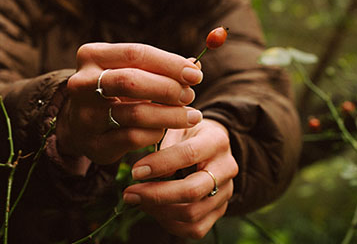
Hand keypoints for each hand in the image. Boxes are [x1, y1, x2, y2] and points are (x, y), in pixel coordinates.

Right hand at [56, 43, 202, 168]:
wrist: (81, 125)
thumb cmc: (115, 92)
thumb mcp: (132, 72)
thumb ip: (160, 68)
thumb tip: (195, 65)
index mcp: (92, 56)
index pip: (136, 54)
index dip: (170, 64)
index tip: (196, 74)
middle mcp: (82, 83)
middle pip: (132, 81)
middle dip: (168, 88)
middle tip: (190, 96)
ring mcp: (85, 115)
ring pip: (136, 113)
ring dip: (171, 115)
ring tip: (191, 116)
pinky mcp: (94, 143)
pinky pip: (134, 137)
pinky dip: (156, 133)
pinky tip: (165, 129)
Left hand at [122, 119, 238, 238]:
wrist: (211, 146)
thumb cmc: (188, 134)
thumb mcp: (176, 128)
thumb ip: (165, 146)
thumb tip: (150, 174)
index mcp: (216, 141)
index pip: (189, 154)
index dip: (160, 164)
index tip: (135, 171)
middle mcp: (226, 168)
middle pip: (193, 190)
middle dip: (156, 195)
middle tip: (129, 193)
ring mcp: (226, 192)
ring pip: (192, 213)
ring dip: (159, 211)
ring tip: (139, 201)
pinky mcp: (220, 210)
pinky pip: (195, 229)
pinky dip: (170, 224)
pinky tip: (155, 210)